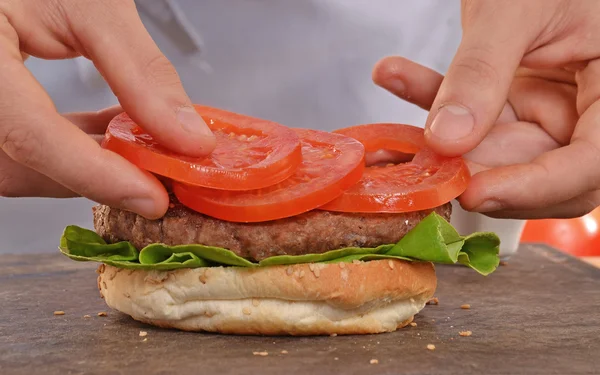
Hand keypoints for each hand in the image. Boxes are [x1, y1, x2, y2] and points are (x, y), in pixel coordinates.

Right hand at [0, 0, 215, 218]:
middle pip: (21, 165)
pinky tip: (115, 131)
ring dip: (89, 164)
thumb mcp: (93, 6)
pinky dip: (75, 145)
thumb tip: (188, 136)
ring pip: (23, 165)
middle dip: (96, 177)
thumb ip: (141, 72)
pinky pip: (27, 143)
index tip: (151, 196)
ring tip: (145, 149)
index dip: (94, 174)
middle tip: (160, 179)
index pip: (29, 134)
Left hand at [374, 0, 599, 218]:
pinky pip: (471, 120)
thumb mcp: (518, 8)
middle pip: (542, 171)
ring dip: (444, 145)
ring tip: (395, 136)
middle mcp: (587, 109)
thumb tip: (448, 137)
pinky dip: (431, 102)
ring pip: (497, 154)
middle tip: (428, 169)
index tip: (477, 192)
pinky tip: (397, 76)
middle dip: (481, 174)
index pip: (592, 163)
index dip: (536, 187)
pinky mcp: (513, 102)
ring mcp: (549, 108)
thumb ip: (483, 71)